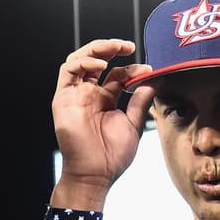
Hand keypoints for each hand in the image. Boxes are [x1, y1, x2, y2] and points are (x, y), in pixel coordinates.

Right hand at [51, 39, 155, 209]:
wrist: (95, 174)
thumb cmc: (112, 155)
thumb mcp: (133, 123)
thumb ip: (141, 100)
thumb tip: (156, 78)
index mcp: (106, 100)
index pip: (117, 74)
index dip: (132, 68)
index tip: (148, 70)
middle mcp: (89, 95)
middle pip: (97, 61)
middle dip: (111, 48)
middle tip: (129, 46)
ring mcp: (75, 96)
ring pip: (80, 60)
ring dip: (96, 49)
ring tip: (114, 47)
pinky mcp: (63, 99)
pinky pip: (68, 72)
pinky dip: (83, 62)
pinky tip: (101, 66)